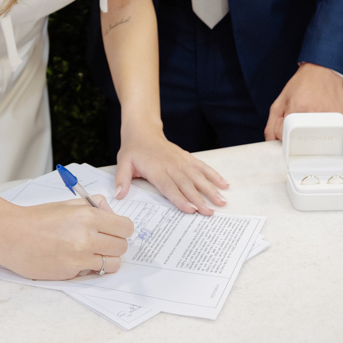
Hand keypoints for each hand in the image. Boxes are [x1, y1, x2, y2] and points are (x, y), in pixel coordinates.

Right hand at [0, 196, 133, 280]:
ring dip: (107, 258)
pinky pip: (92, 272)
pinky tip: (76, 257)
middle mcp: (86, 238)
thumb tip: (111, 214)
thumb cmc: (38, 218)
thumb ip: (94, 206)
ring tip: (93, 252)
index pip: (125, 227)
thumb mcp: (68, 203)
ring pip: (112, 264)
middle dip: (116, 243)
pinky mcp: (70, 273)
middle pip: (122, 246)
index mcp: (87, 216)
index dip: (122, 228)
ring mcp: (79, 258)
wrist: (13, 236)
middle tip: (104, 240)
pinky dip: (89, 267)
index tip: (117, 229)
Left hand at [114, 125, 228, 214]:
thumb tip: (118, 195)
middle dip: (199, 199)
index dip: (180, 198)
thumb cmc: (133, 149)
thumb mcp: (123, 162)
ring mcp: (181, 161)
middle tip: (211, 212)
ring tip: (222, 200)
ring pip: (198, 176)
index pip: (169, 186)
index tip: (191, 210)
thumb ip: (122, 179)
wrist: (144, 130)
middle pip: (186, 184)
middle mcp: (171, 165)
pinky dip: (213, 175)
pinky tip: (224, 184)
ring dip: (210, 188)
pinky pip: (202, 166)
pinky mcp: (187, 157)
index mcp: (156, 169)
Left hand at [264, 62, 342, 140]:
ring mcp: (331, 117)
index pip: (286, 136)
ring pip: (321, 142)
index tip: (288, 133)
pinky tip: (326, 124)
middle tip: (302, 127)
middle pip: (304, 142)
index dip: (285, 137)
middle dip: (300, 139)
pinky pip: (337, 138)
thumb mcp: (281, 100)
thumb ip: (272, 122)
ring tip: (314, 124)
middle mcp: (314, 112)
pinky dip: (332, 136)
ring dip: (316, 138)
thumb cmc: (302, 84)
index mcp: (296, 107)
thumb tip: (271, 141)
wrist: (322, 70)